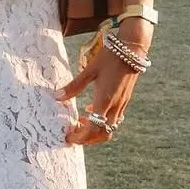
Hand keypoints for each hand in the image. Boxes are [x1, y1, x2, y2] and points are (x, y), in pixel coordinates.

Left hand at [56, 20, 150, 145]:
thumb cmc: (110, 57)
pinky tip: (91, 109)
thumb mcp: (90, 70)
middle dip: (88, 139)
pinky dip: (102, 120)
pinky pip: (114, 118)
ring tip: (80, 122)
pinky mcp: (125, 99)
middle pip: (103, 134)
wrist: (132, 48)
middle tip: (74, 135)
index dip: (80, 137)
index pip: (93, 129)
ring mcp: (122, 103)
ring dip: (95, 130)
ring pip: (110, 128)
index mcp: (105, 100)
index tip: (69, 137)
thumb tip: (57, 97)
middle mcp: (115, 106)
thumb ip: (74, 86)